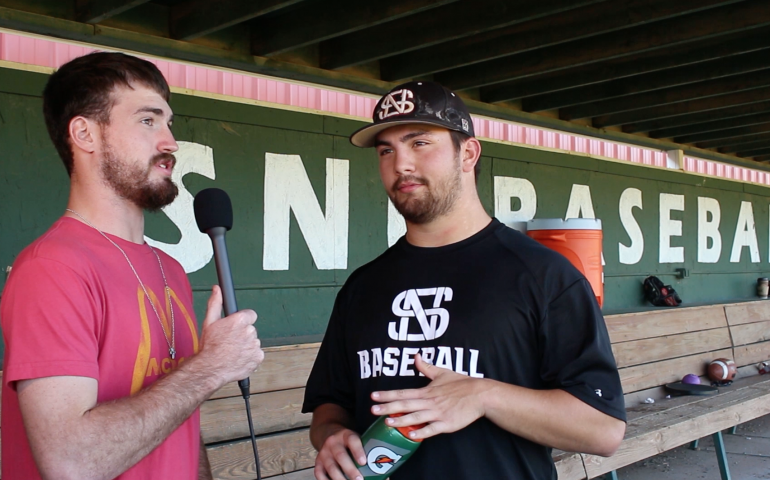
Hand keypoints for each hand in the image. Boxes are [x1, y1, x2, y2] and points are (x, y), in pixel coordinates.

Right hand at [198, 286, 263, 385]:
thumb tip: (217, 289)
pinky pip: (257, 354)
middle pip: (251, 329)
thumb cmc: (209, 346)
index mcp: (239, 320)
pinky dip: (251, 357)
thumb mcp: (209, 322)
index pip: (251, 315)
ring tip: (233, 352)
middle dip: (243, 334)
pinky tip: (239, 359)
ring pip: (254, 342)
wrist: (210, 368)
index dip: (243, 321)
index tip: (236, 327)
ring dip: (247, 346)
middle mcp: (250, 331)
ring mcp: (255, 345)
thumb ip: (215, 303)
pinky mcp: (258, 357)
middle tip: (231, 342)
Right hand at [314, 426, 365, 479]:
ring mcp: (324, 452)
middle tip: (359, 479)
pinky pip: (319, 473)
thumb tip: (378, 463)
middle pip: (341, 455)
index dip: (357, 451)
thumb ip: (364, 448)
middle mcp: (333, 442)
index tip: (363, 462)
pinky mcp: (318, 461)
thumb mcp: (355, 438)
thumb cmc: (347, 441)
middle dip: (350, 469)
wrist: (328, 434)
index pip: (352, 440)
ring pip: (331, 466)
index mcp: (346, 435)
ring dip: (340, 478)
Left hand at [370, 354, 489, 439]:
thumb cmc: (461, 383)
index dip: (387, 395)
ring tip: (387, 422)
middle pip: (405, 405)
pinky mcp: (447, 424)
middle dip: (388, 407)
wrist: (480, 394)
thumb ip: (427, 367)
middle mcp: (429, 402)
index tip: (374, 396)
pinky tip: (411, 435)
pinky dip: (422, 432)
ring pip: (416, 417)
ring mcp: (438, 413)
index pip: (403, 392)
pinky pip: (432, 429)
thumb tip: (416, 356)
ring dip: (401, 420)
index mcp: (426, 391)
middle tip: (373, 410)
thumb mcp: (442, 372)